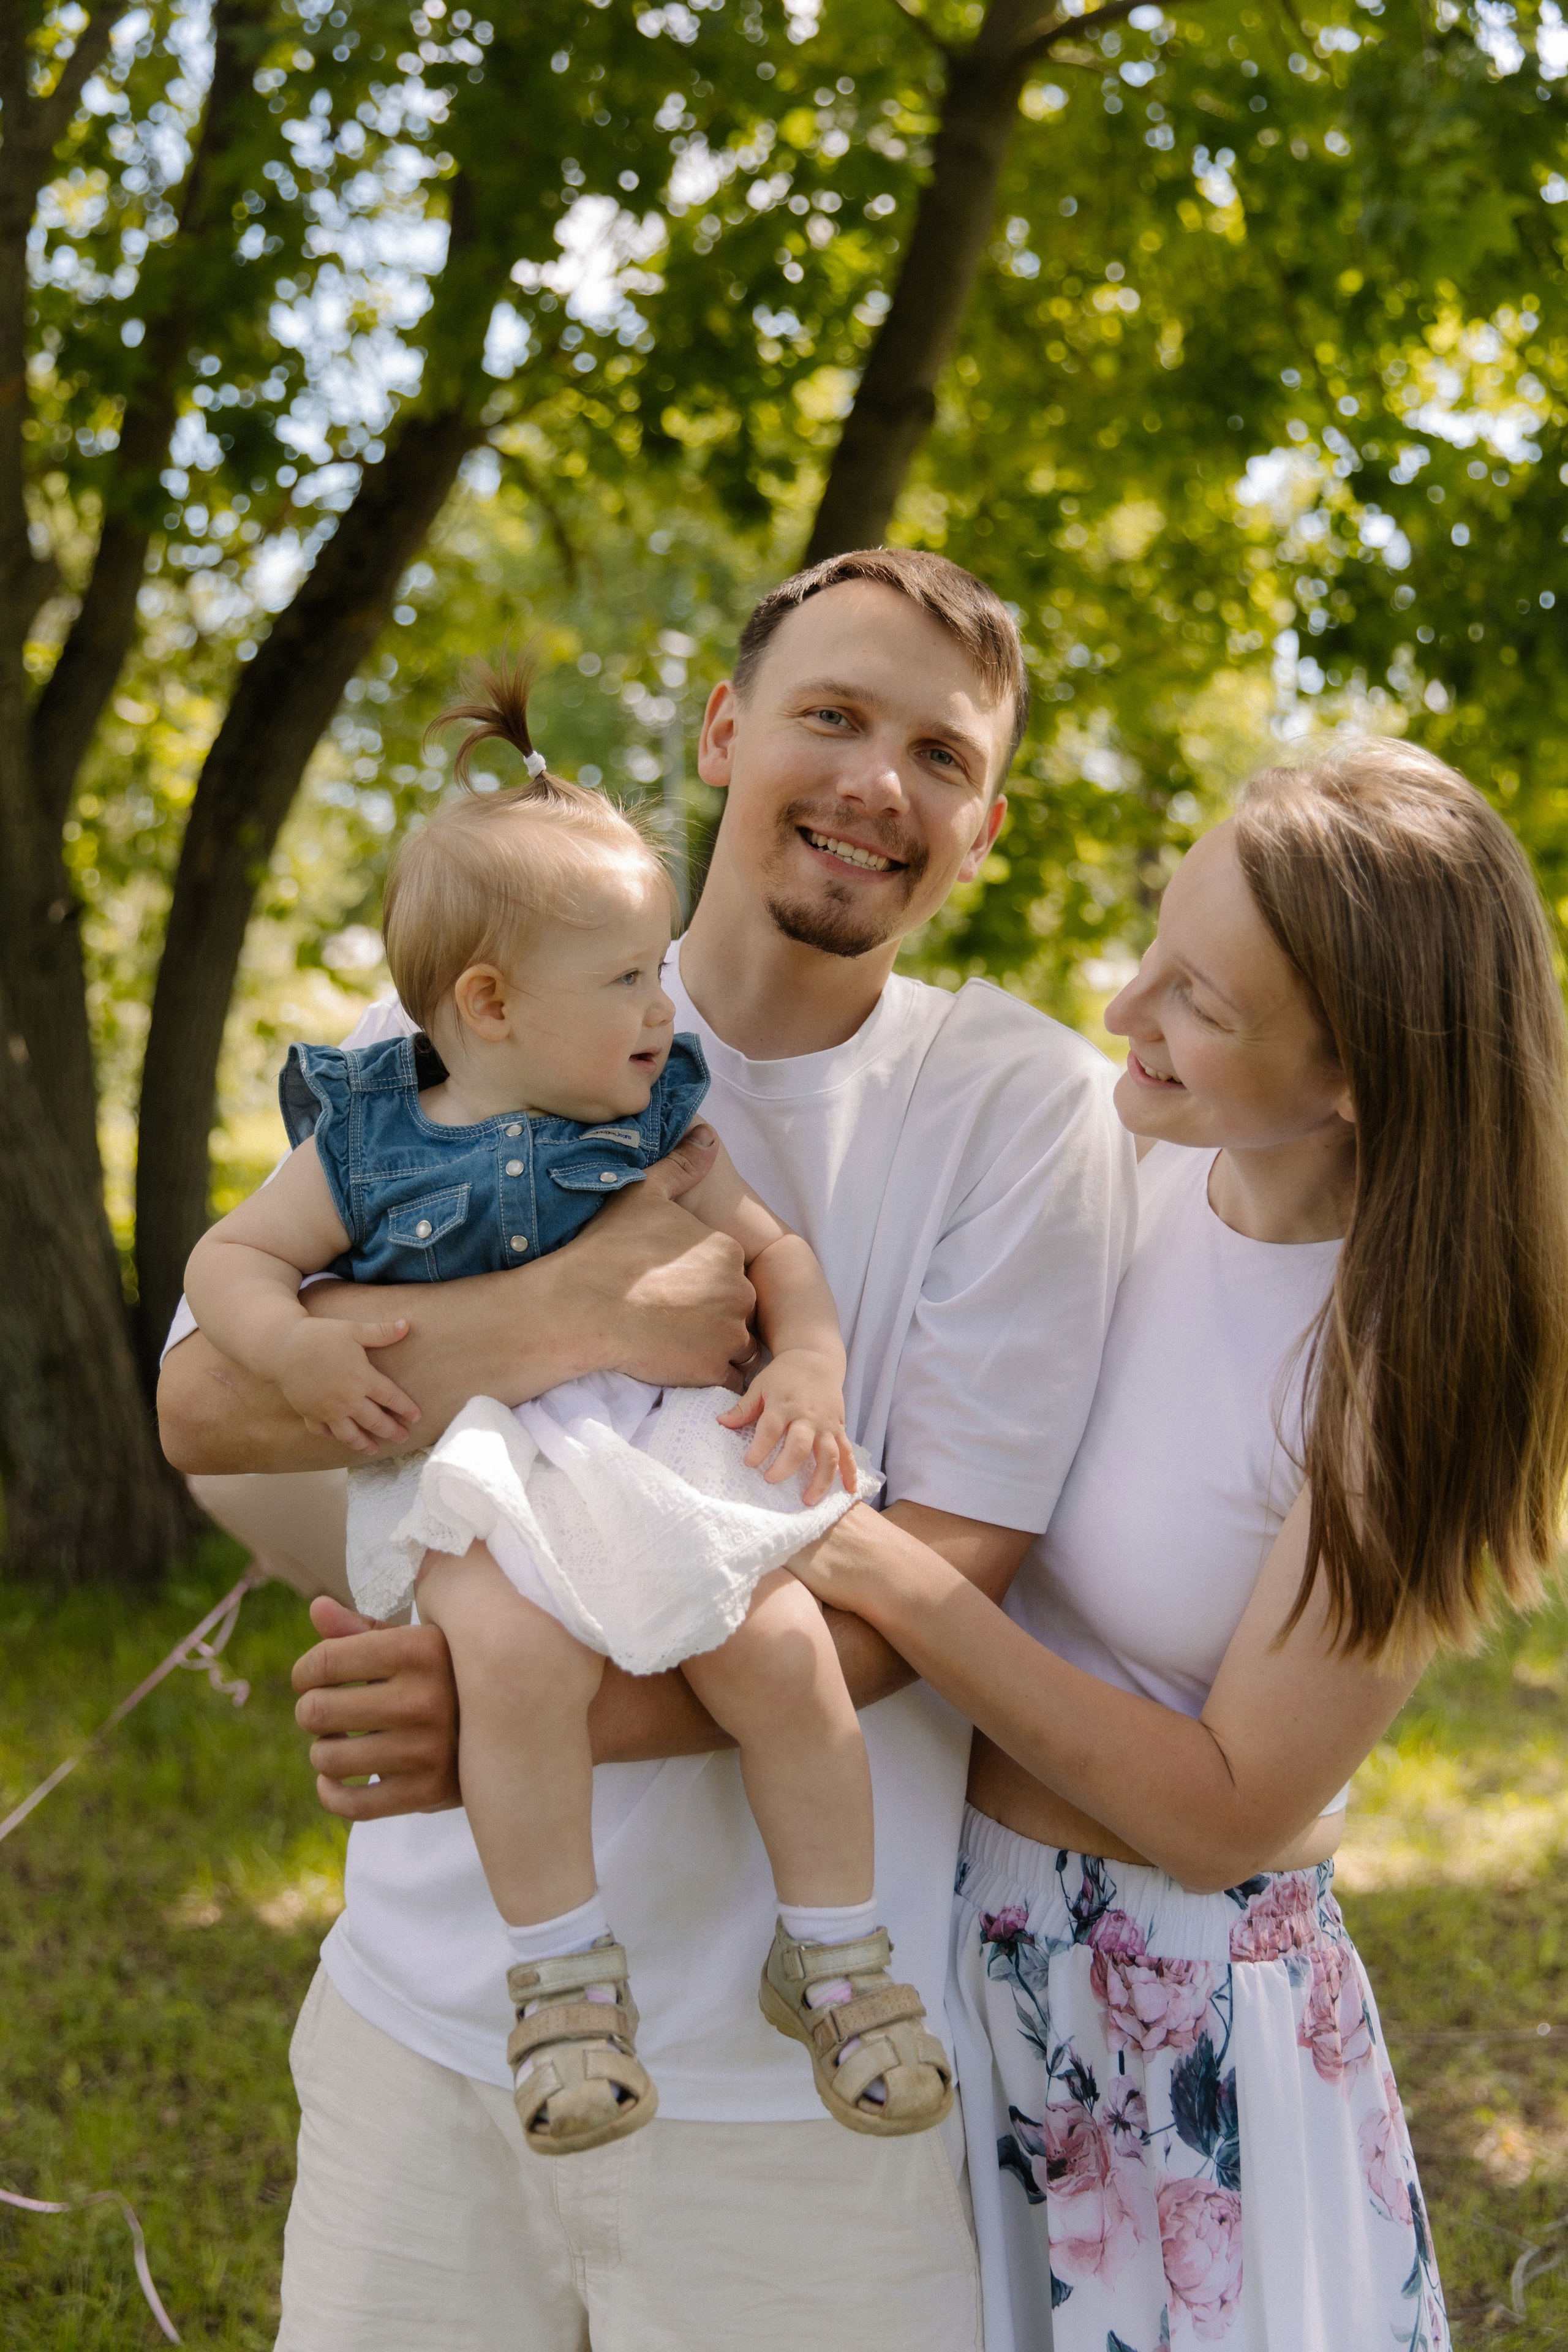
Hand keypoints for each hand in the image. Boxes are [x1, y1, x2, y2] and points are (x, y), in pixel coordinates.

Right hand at [275, 1318, 420, 1453]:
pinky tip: (341, 1439)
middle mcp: (347, 1399)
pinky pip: (324, 1432)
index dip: (406, 1408)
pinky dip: (334, 1438)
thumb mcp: (353, 1330)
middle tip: (403, 1438)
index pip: (391, 1398)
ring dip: (364, 1443)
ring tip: (374, 1449)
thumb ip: (381, 1332)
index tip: (417, 1417)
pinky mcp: (310, 1414)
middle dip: (391, 1430)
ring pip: (350, 1434)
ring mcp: (328, 1410)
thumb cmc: (320, 1335)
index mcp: (362, 1378)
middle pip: (375, 1420)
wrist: (282, 1347)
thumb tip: (407, 1325)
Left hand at [291, 1596, 459, 1817]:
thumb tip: (317, 1607)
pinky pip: (351, 1804)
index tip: (310, 1678)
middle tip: (327, 1713)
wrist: (512, 1729)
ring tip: (340, 1742)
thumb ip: (362, 1630)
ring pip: (329, 1759)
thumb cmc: (447, 1678)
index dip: (304, 1672)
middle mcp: (426, 1698)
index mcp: (420, 1649)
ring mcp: (429, 1749)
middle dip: (311, 1712)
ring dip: (323, 1752)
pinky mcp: (429, 1792)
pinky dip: (331, 1792)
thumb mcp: (414, 1645)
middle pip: (317, 1711)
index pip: (324, 1661)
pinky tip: (336, 1779)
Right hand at [566, 1126, 758, 1389]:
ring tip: (675, 1340)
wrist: (580, 1308)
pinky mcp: (712, 1369)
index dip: (704, 1280)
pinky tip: (678, 1362)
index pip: (731, 1270)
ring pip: (738, 1343)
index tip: (673, 1286)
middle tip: (671, 1316)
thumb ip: (682, 1165)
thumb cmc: (607, 1250)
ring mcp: (728, 1333)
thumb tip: (708, 1136)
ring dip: (716, 1344)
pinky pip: (727, 1376)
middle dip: (714, 1312)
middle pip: (738, 1306)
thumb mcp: (644, 1195)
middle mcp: (738, 1290)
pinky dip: (710, 1373)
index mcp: (727, 1249)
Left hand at [716, 1347, 857, 1504]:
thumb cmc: (784, 1375)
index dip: (759, 1449)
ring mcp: (826, 1425)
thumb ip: (743, 1408)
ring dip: (820, 1479)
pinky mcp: (839, 1429)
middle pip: (800, 1445)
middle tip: (769, 1480)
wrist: (816, 1361)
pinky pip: (848, 1453)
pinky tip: (849, 1491)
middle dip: (785, 1466)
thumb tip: (720, 1422)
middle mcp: (807, 1416)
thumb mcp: (761, 1385)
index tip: (749, 1463)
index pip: (770, 1429)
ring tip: (808, 1500)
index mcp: (784, 1404)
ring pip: (828, 1455)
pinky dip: (850, 1472)